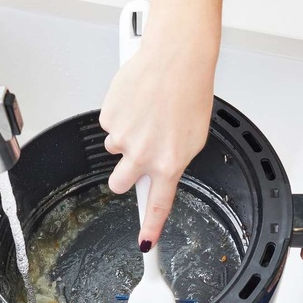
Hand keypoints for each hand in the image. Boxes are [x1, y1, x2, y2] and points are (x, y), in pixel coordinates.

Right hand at [99, 0, 226, 250]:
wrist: (176, 57)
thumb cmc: (189, 90)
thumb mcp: (194, 135)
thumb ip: (175, 159)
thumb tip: (163, 172)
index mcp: (170, 163)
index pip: (158, 206)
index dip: (150, 228)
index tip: (145, 244)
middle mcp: (143, 154)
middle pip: (120, 183)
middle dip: (125, 174)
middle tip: (138, 154)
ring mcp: (124, 136)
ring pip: (115, 148)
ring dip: (127, 136)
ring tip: (147, 112)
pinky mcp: (109, 117)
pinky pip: (110, 124)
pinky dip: (121, 115)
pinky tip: (137, 99)